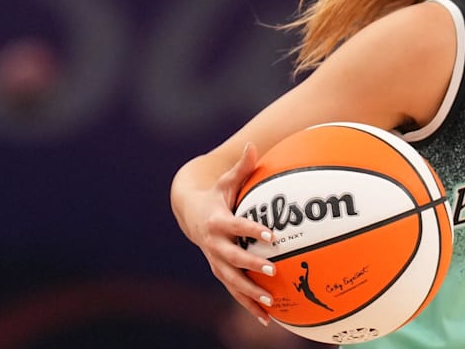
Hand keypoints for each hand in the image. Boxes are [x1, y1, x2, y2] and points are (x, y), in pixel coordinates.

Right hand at [184, 143, 275, 323]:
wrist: (191, 215)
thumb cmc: (217, 195)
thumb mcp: (227, 182)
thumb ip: (242, 167)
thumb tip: (253, 146)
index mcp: (217, 221)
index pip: (236, 226)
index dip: (252, 230)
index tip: (272, 235)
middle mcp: (214, 245)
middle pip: (232, 258)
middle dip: (252, 266)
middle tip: (273, 270)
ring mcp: (216, 261)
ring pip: (232, 281)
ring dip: (250, 293)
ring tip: (271, 303)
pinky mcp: (220, 272)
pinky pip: (235, 292)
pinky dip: (249, 306)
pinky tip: (268, 318)